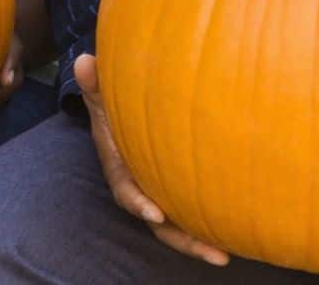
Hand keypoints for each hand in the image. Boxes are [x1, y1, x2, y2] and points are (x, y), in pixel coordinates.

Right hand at [75, 53, 229, 266]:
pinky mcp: (177, 191)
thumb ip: (95, 82)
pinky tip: (235, 235)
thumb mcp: (103, 93)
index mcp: (119, 167)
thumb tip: (83, 62)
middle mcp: (139, 186)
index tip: (155, 214)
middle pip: (157, 221)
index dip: (138, 202)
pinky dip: (208, 224)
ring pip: (176, 225)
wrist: (127, 110)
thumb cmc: (116, 103)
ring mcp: (159, 192)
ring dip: (198, 242)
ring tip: (225, 255)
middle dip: (181, 239)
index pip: (125, 189)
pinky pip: (190, 212)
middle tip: (211, 253)